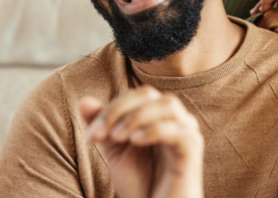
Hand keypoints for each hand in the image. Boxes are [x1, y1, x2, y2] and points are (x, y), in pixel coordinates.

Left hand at [80, 86, 203, 197]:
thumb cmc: (141, 183)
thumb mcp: (116, 151)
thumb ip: (103, 126)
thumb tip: (84, 101)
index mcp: (160, 116)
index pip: (136, 95)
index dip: (112, 108)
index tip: (91, 136)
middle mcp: (176, 119)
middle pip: (150, 94)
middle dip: (120, 110)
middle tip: (102, 135)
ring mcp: (188, 133)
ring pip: (168, 105)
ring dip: (137, 116)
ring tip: (118, 137)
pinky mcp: (192, 151)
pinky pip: (179, 131)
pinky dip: (154, 130)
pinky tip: (136, 142)